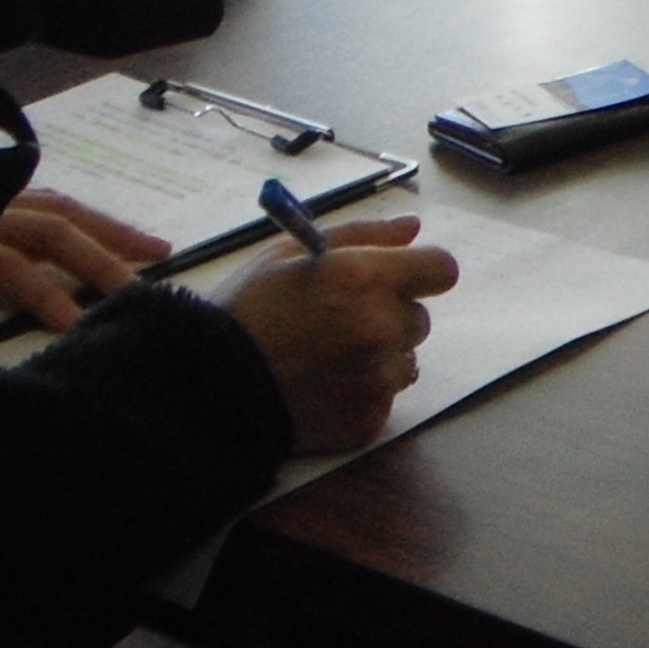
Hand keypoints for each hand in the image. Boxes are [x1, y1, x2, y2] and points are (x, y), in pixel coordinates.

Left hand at [0, 189, 161, 332]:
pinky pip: (43, 200)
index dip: (41, 291)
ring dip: (108, 229)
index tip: (75, 323)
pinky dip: (80, 214)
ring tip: (156, 248)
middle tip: (141, 287)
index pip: (4, 264)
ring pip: (56, 208)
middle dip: (99, 257)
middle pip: (47, 229)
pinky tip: (103, 229)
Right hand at [224, 216, 459, 453]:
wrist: (207, 386)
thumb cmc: (246, 310)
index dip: (420, 271)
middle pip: (418, 317)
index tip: (396, 278)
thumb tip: (413, 228)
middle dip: (389, 314)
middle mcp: (378, 328)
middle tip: (337, 319)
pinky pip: (386, 396)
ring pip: (405, 358)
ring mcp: (375, 379)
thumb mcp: (290, 254)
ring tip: (325, 354)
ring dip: (379, 354)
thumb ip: (361, 236)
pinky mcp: (368, 420)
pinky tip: (323, 384)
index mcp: (363, 279)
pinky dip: (364, 390)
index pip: (441, 269)